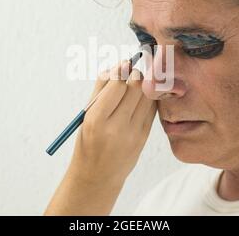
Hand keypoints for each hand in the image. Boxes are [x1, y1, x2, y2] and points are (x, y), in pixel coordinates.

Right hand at [68, 60, 156, 184]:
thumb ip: (100, 89)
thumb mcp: (87, 116)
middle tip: (132, 69)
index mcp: (96, 120)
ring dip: (144, 83)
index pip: (116, 85)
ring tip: (136, 81)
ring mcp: (133, 133)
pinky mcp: (144, 137)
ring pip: (146, 96)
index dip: (122, 69)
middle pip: (135, 87)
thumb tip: (117, 65)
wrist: (98, 175)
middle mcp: (116, 127)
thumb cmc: (88, 140)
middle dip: (135, 73)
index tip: (124, 63)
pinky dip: (148, 97)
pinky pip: (151, 109)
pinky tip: (141, 96)